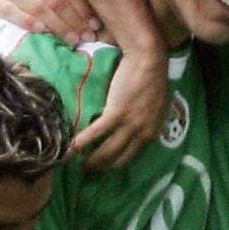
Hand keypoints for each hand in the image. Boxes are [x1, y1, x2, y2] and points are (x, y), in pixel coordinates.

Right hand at [72, 46, 168, 170]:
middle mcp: (143, 133)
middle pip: (119, 159)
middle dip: (102, 167)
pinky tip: (71, 148)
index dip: (116, 164)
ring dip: (91, 160)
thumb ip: (147, 120)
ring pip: (107, 151)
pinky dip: (82, 142)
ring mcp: (130, 124)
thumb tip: (135, 128)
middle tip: (87, 171)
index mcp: (153, 132)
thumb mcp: (156, 105)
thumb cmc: (152, 77)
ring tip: (77, 163)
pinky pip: (96, 133)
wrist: (148, 58)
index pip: (132, 156)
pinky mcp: (117, 113)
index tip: (103, 166)